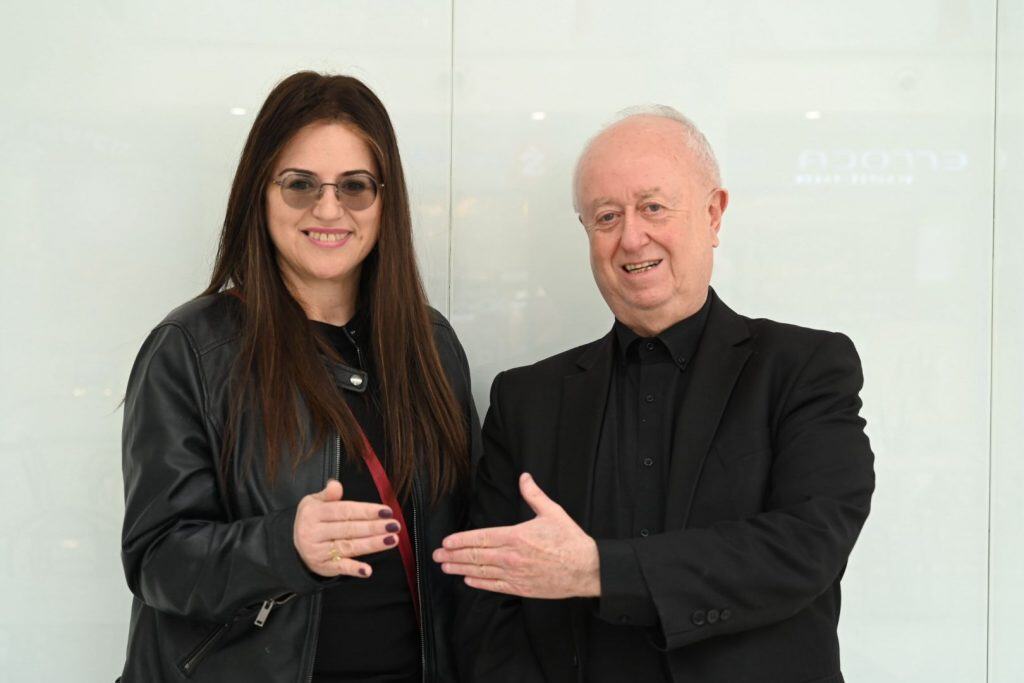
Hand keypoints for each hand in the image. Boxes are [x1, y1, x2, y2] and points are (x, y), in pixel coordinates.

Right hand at [293, 479, 399, 577]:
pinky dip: (354, 569)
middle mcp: (314, 533)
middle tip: (395, 525)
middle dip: (374, 527)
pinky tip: (367, 571)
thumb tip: (336, 485)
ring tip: (392, 540)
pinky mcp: (323, 567)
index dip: (366, 511)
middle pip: (349, 529)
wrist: (295, 546)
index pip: (344, 511)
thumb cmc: (312, 520)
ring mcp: (318, 552)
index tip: (386, 511)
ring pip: (349, 547)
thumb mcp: (313, 502)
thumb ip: (327, 494)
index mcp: (314, 514)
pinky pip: (340, 568)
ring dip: (372, 545)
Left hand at [433, 472, 599, 598]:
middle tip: (437, 554)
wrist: (586, 569)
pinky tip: (468, 580)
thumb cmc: (570, 540)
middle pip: (475, 556)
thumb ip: (534, 494)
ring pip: (481, 571)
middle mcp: (511, 556)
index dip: (460, 540)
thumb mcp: (552, 512)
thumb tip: (524, 477)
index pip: (481, 538)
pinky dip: (478, 583)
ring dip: (460, 569)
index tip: (446, 541)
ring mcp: (515, 574)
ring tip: (445, 566)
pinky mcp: (521, 588)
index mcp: (516, 536)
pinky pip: (494, 586)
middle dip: (453, 555)